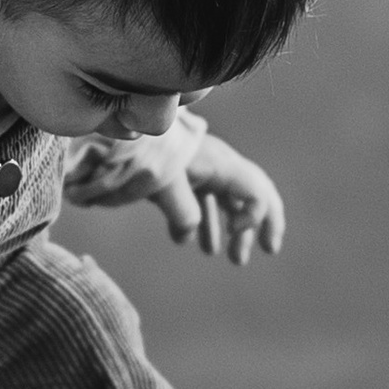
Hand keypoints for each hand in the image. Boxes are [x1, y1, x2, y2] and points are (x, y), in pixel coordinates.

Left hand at [156, 134, 285, 266]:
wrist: (118, 129)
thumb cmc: (145, 150)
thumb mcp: (164, 182)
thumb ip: (182, 212)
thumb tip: (188, 235)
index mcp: (221, 163)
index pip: (258, 192)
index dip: (254, 217)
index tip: (232, 232)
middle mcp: (217, 164)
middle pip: (255, 192)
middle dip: (263, 222)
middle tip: (269, 249)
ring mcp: (200, 168)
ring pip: (229, 200)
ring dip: (235, 230)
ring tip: (236, 260)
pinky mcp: (182, 174)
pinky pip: (203, 200)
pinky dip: (203, 223)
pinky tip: (185, 242)